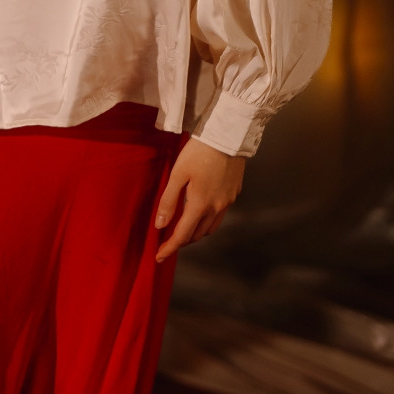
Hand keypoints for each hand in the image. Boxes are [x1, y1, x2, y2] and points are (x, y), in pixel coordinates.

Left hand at [154, 136, 244, 262]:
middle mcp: (216, 208)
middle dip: (181, 241)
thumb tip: (160, 225)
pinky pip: (219, 215)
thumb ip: (168, 201)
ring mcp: (227, 202)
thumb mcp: (177, 174)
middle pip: (197, 235)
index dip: (169, 248)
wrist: (228, 136)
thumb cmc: (199, 152)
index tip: (159, 257)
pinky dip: (207, 220)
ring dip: (195, 232)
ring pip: (210, 228)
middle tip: (168, 240)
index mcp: (199, 204)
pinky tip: (200, 210)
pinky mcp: (234, 194)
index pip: (182, 235)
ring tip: (183, 228)